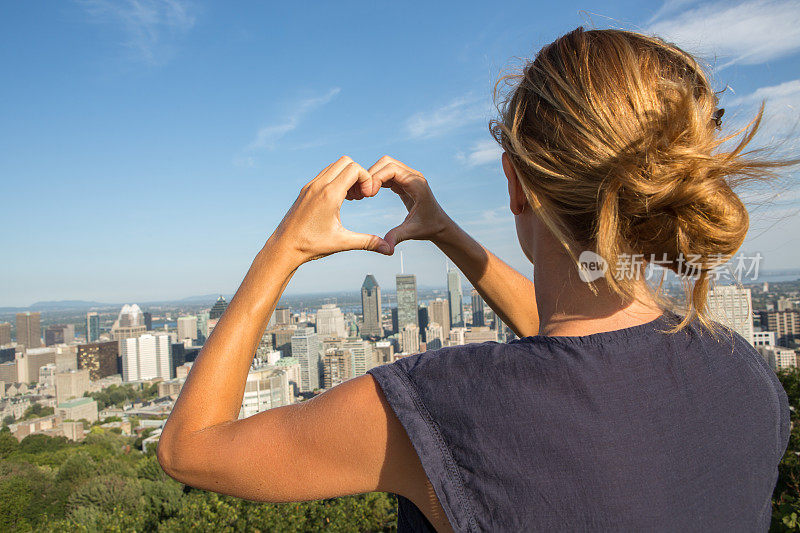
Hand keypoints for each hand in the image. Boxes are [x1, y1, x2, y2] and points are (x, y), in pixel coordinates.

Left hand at [271, 156, 391, 263]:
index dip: (367, 179)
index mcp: (329, 195)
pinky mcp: (305, 190)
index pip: (354, 169)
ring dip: (347, 176)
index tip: (367, 197)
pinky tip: (340, 200)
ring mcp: (310, 186)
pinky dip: (336, 180)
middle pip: (346, 161)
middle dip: (359, 175)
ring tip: (352, 198)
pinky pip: (325, 174)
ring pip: (334, 166)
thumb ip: (367, 242)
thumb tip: (389, 250)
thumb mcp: (342, 243)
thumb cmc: (311, 246)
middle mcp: (319, 185)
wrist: (283, 247)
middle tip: (361, 196)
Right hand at [369, 156, 452, 253]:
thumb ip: (397, 236)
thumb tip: (386, 248)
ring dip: (372, 176)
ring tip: (363, 194)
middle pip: (386, 162)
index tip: (367, 195)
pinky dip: (376, 180)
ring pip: (384, 165)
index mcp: (416, 183)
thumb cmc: (428, 227)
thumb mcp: (412, 232)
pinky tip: (369, 194)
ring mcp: (408, 177)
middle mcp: (412, 176)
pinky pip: (386, 173)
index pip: (391, 169)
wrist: (439, 225)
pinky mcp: (403, 181)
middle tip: (361, 194)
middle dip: (371, 175)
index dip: (376, 178)